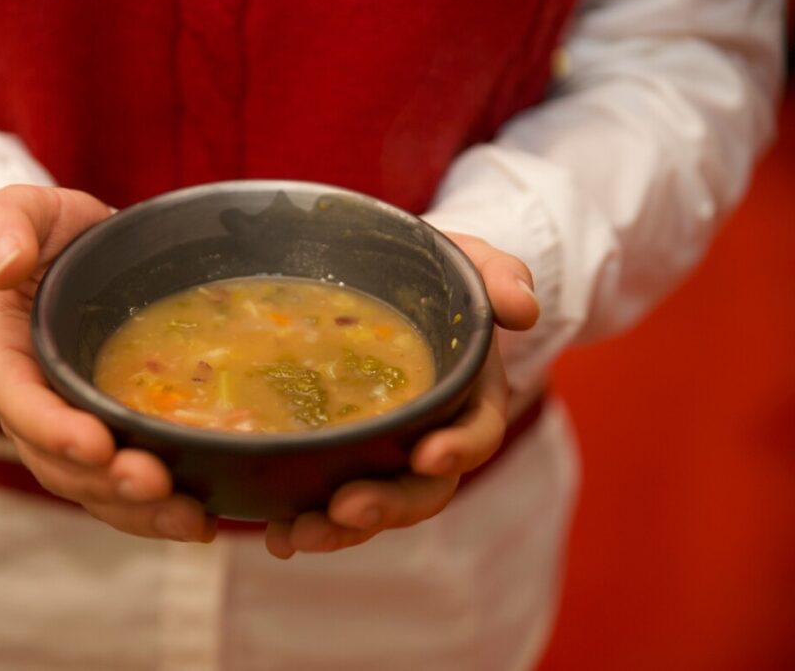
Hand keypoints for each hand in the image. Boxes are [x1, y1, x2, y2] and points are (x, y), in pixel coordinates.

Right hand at [0, 185, 215, 541]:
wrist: (83, 254)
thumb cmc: (51, 231)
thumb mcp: (25, 209)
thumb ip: (5, 226)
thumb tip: (3, 267)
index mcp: (4, 354)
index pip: (18, 401)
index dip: (52, 429)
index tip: (97, 444)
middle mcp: (30, 404)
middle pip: (56, 461)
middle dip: (104, 482)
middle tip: (157, 485)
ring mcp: (68, 427)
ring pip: (92, 487)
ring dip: (136, 511)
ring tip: (190, 519)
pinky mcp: (107, 437)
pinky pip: (121, 486)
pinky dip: (155, 511)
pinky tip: (201, 519)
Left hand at [264, 234, 538, 558]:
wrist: (395, 280)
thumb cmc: (437, 276)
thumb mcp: (473, 263)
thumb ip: (502, 276)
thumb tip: (524, 309)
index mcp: (471, 398)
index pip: (476, 434)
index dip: (457, 450)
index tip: (427, 456)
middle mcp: (432, 437)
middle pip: (422, 490)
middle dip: (387, 506)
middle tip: (346, 509)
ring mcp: (388, 453)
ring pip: (375, 505)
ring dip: (339, 528)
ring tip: (296, 536)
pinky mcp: (346, 456)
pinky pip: (330, 497)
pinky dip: (305, 518)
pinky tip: (275, 533)